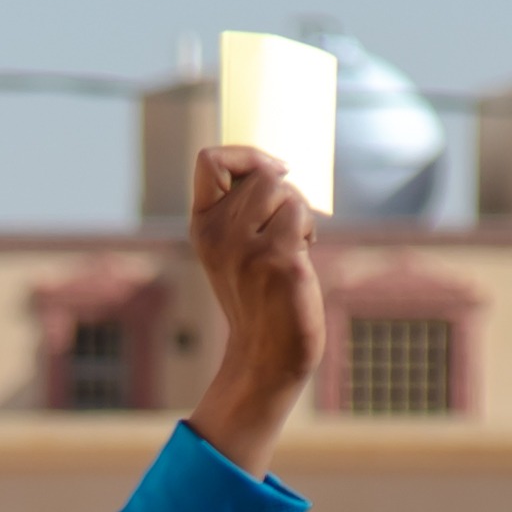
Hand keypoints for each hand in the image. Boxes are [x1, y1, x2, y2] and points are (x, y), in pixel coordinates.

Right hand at [180, 144, 323, 472]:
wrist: (267, 355)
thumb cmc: (260, 297)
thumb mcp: (238, 246)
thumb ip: (243, 207)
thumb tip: (274, 164)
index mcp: (202, 227)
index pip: (210, 160)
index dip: (246, 155)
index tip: (271, 172)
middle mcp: (217, 234)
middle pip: (261, 174)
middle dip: (284, 192)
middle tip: (284, 229)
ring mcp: (245, 248)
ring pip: (283, 190)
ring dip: (298, 211)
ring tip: (293, 244)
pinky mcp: (277, 260)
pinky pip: (300, 213)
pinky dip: (309, 229)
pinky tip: (303, 255)